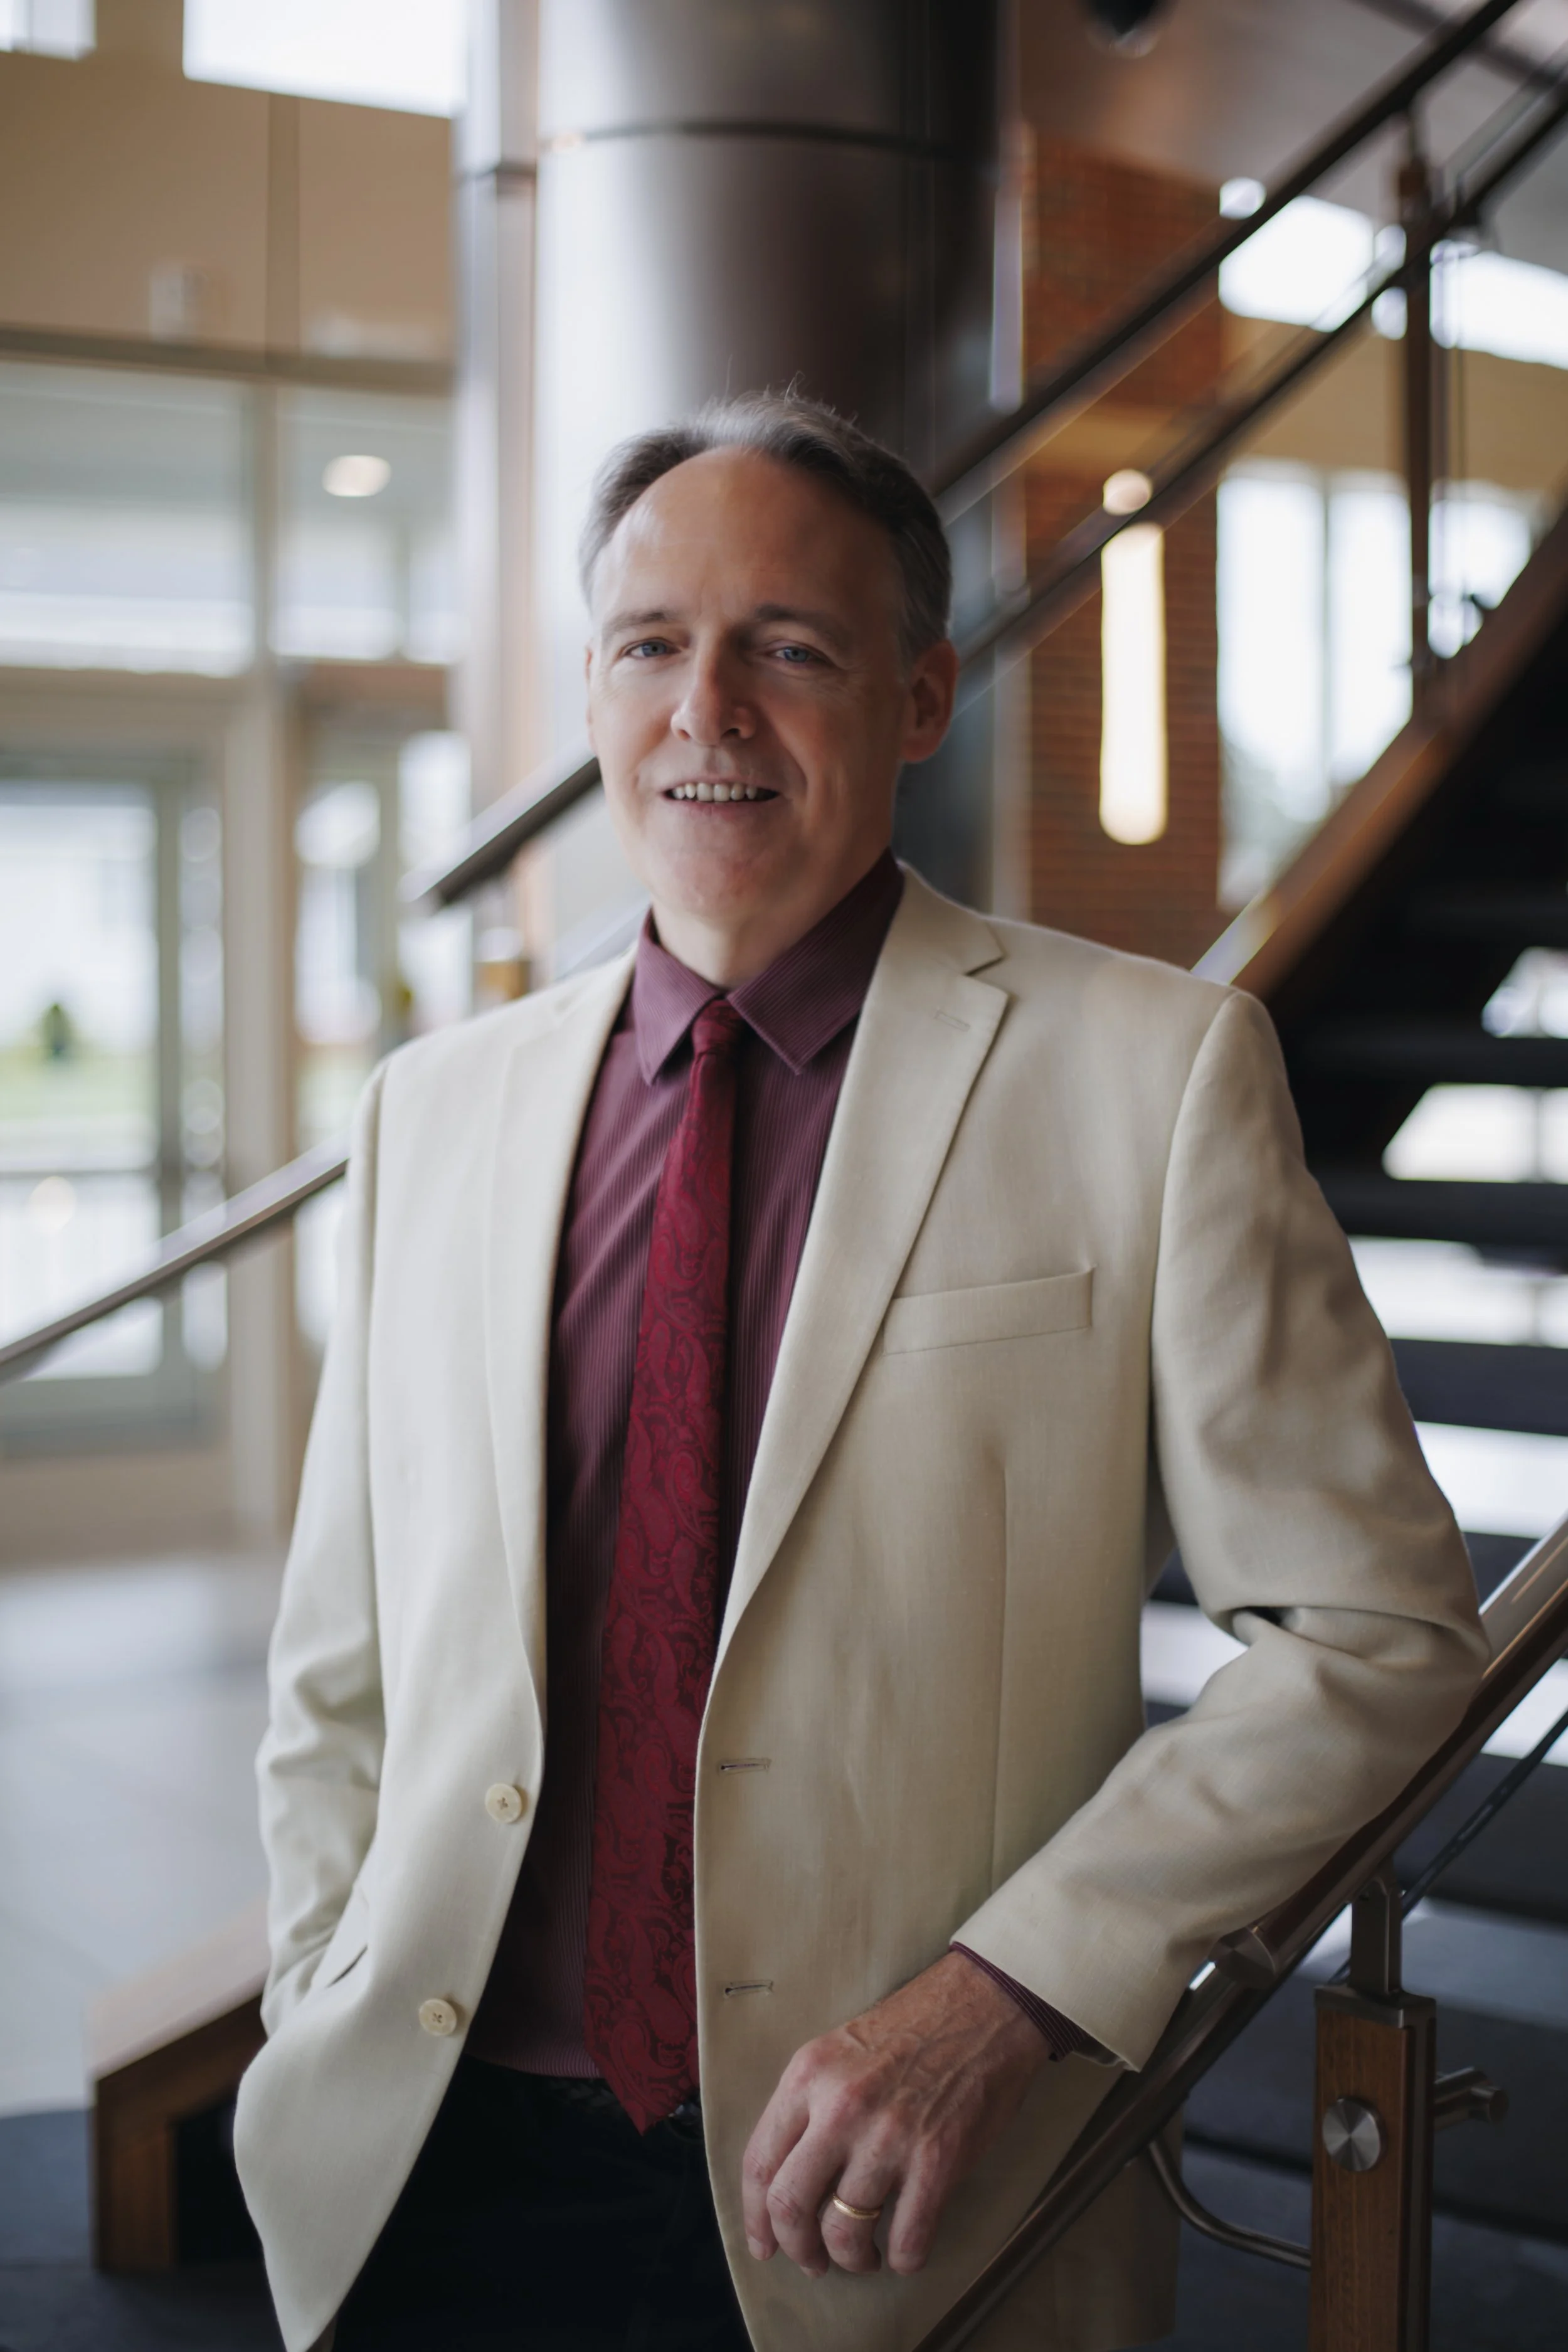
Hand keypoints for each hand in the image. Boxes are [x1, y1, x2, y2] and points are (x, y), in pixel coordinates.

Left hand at [740, 1950, 1050, 2280]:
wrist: (982, 2006)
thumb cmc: (910, 2032)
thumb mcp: (837, 2052)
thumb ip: (808, 2108)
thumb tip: (787, 2179)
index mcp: (808, 2077)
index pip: (760, 2163)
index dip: (756, 2218)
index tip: (764, 2245)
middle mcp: (841, 2107)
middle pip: (791, 2206)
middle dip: (799, 2249)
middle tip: (814, 2261)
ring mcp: (889, 2136)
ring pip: (845, 2233)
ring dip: (852, 2259)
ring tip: (865, 2255)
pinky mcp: (937, 2160)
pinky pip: (907, 2241)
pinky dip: (903, 2259)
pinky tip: (905, 2250)